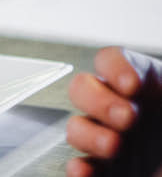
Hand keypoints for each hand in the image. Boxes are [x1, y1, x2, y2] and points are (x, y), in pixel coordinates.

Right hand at [66, 47, 161, 176]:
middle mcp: (124, 111)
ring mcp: (112, 143)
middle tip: (127, 118)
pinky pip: (78, 167)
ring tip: (114, 147)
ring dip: (88, 135)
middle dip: (97, 100)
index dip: (115, 67)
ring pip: (76, 128)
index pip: (112, 61)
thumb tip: (131, 89)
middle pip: (83, 88)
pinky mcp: (106, 174)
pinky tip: (86, 170)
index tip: (132, 85)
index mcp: (150, 87)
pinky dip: (77, 169)